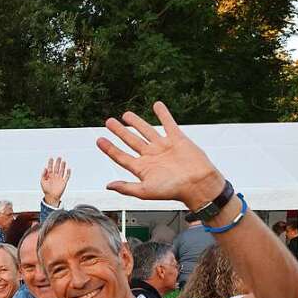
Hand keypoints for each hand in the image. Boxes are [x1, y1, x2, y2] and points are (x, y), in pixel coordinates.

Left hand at [40, 156, 70, 206]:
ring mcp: (59, 179)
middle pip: (57, 168)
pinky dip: (68, 173)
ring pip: (62, 171)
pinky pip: (67, 177)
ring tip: (63, 161)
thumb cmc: (46, 190)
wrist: (51, 197)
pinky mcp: (63, 182)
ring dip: (63, 166)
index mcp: (49, 176)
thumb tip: (45, 168)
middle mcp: (55, 176)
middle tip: (59, 158)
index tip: (51, 158)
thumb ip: (43, 175)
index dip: (50, 163)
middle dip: (58, 163)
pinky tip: (68, 169)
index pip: (50, 168)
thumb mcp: (42, 182)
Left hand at [97, 102, 224, 209]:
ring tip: (126, 114)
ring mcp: (163, 147)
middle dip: (119, 131)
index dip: (110, 148)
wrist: (198, 184)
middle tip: (109, 122)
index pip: (121, 156)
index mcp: (142, 168)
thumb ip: (126, 187)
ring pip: (146, 131)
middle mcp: (151, 156)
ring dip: (136, 122)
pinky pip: (168, 123)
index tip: (99, 140)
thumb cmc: (173, 191)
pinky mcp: (177, 139)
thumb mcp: (145, 191)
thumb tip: (108, 186)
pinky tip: (156, 105)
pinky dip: (163, 114)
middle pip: (131, 141)